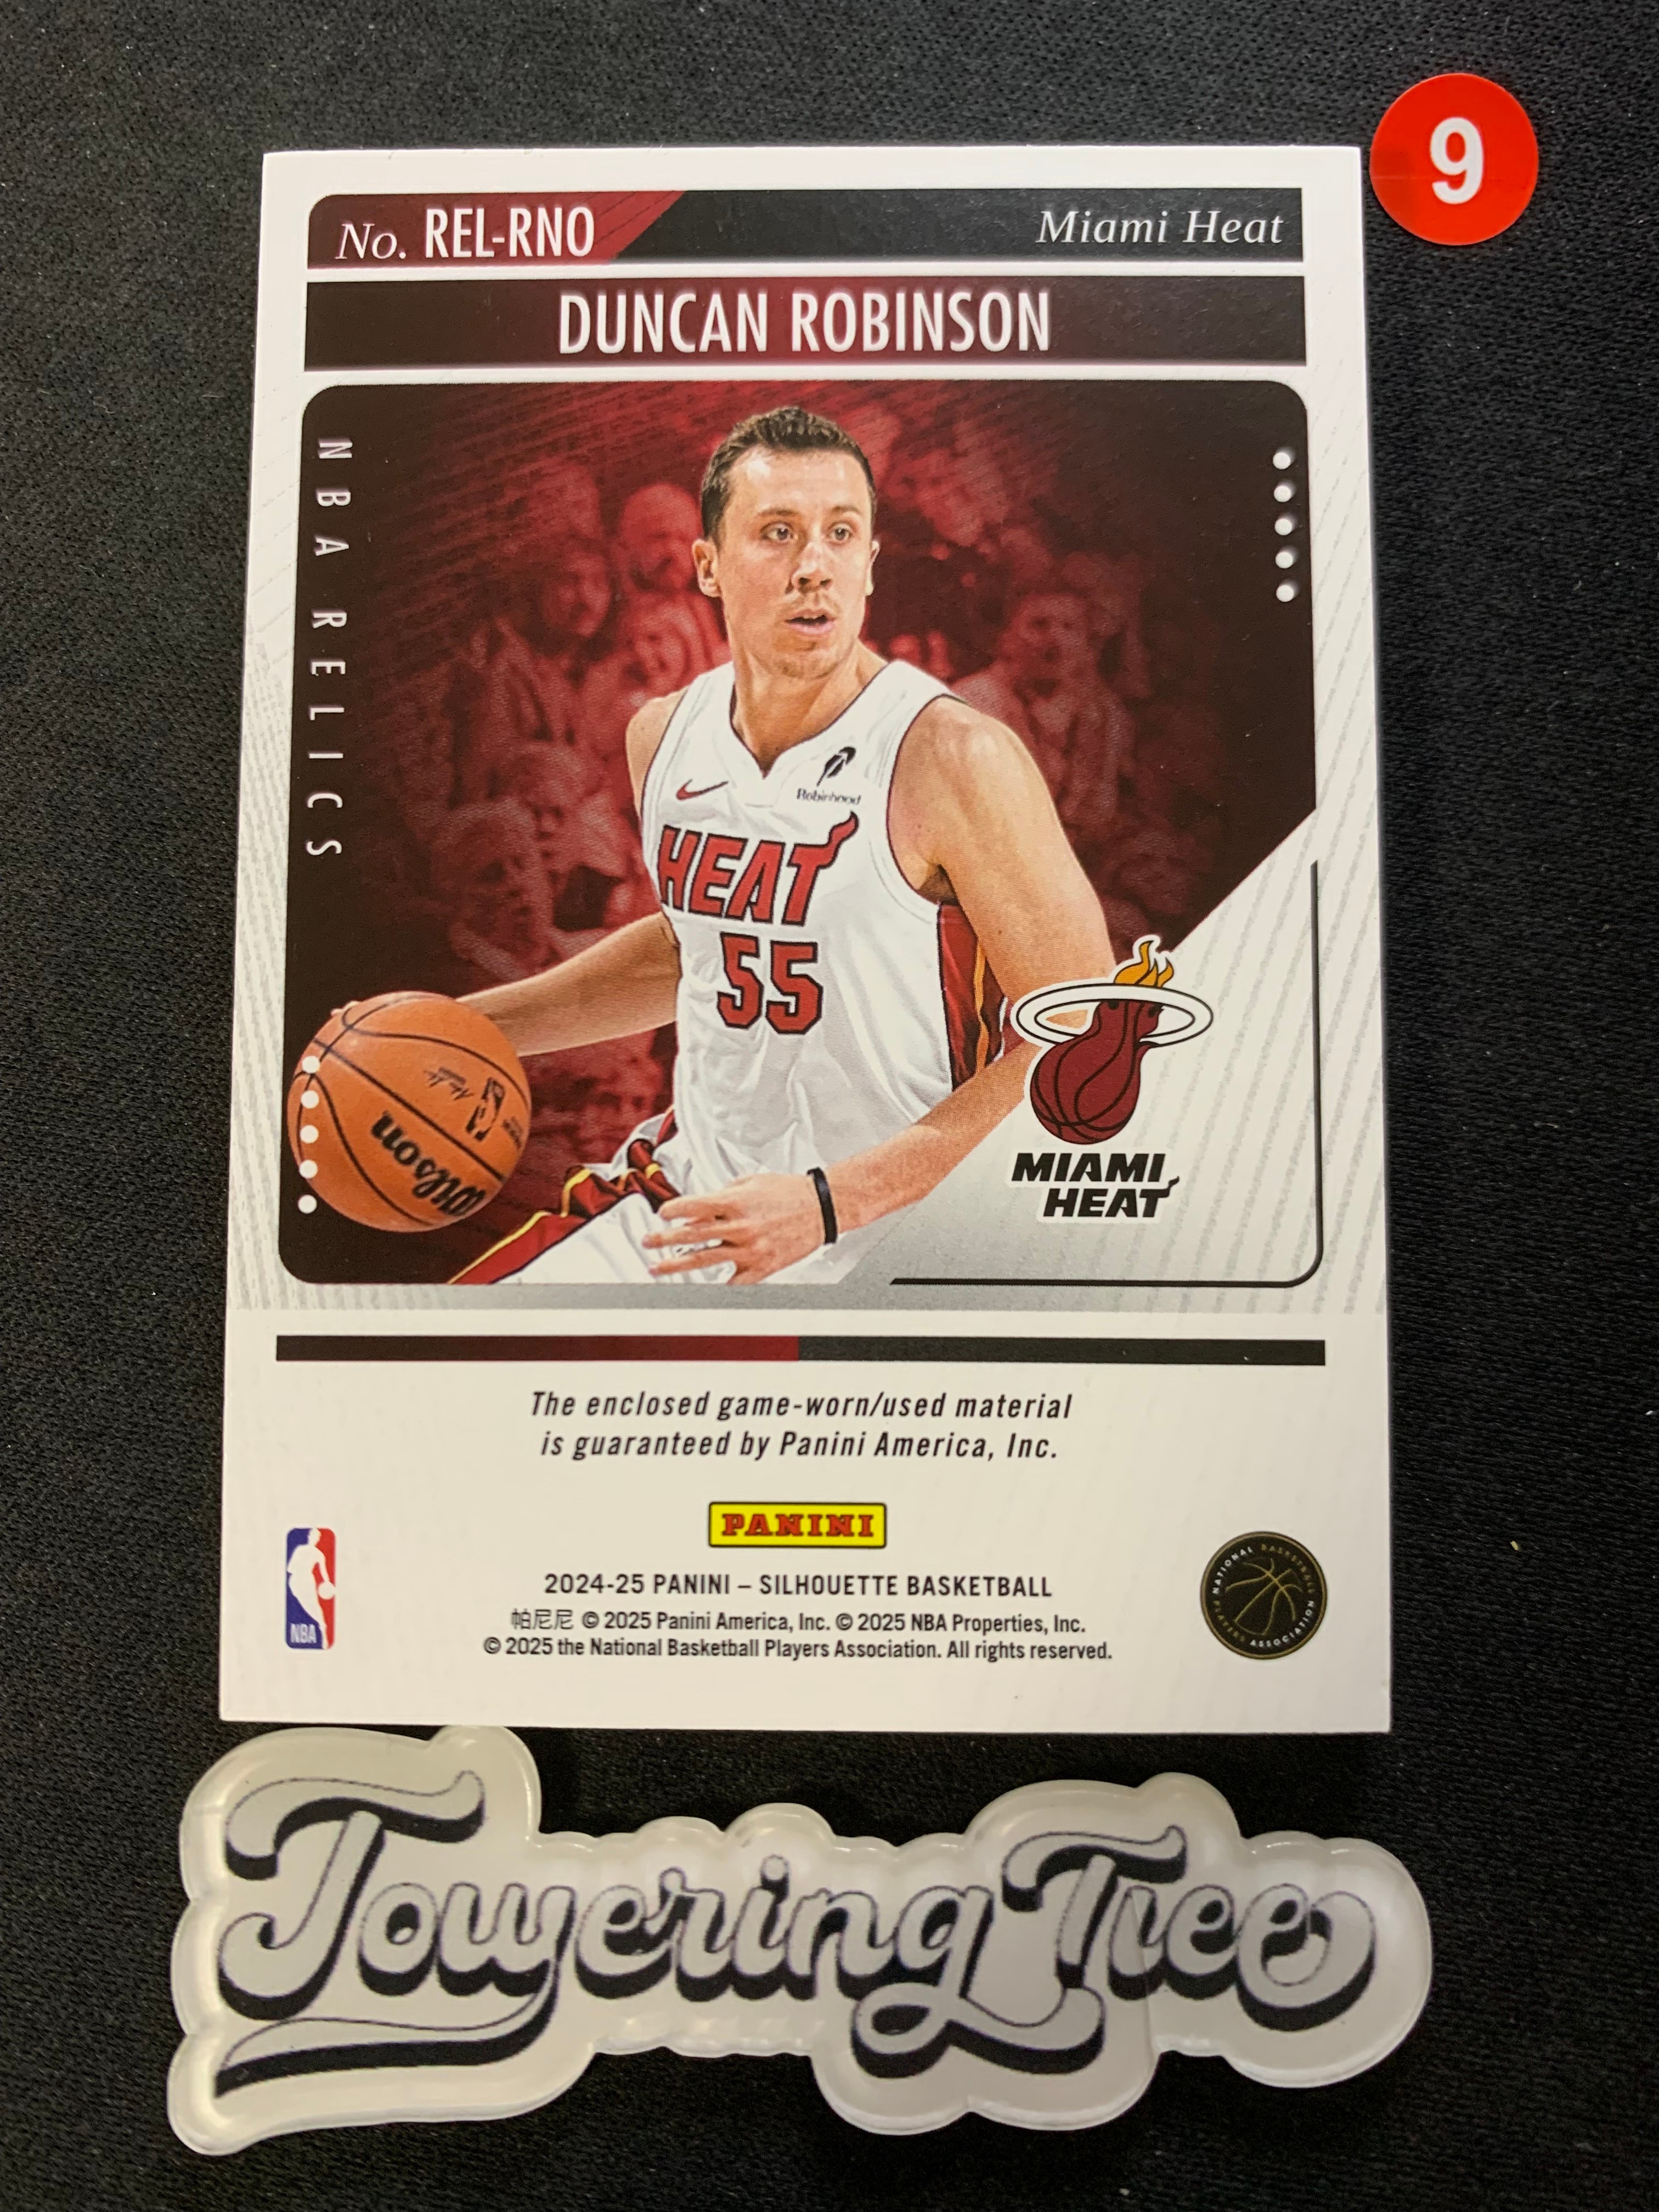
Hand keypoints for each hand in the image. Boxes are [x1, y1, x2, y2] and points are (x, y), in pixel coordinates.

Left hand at [643, 1172, 825, 1285]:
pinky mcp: (761, 1267)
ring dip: (677, 1264)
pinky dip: (716, 1286)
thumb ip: (723, 1193)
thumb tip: (699, 1207)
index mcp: (736, 1202)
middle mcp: (740, 1227)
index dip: (672, 1210)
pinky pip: (733, 1282)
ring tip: (659, 1267)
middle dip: (664, 1239)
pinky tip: (700, 1289)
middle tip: (649, 1242)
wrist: (821, 1208)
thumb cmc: (789, 1192)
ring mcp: (749, 1250)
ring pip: (704, 1259)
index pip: (693, 1207)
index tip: (661, 1214)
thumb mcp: (751, 1182)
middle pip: (692, 1235)